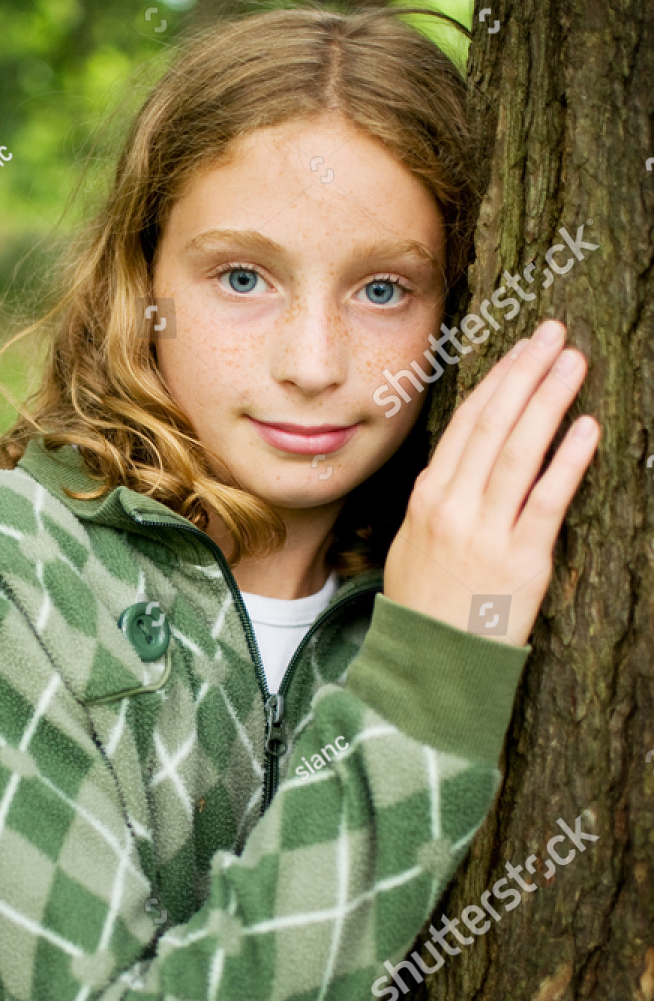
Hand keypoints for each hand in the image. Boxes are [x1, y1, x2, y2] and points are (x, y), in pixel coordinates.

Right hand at [383, 319, 599, 646]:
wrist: (431, 665)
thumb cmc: (425, 604)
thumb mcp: (413, 541)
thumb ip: (440, 498)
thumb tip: (467, 456)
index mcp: (428, 497)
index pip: (467, 423)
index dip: (499, 379)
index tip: (523, 347)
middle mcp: (455, 508)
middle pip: (495, 425)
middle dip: (527, 373)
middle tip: (555, 335)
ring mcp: (487, 533)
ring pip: (522, 452)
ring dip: (550, 400)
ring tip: (574, 363)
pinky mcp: (521, 561)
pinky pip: (548, 500)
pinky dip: (569, 460)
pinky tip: (587, 428)